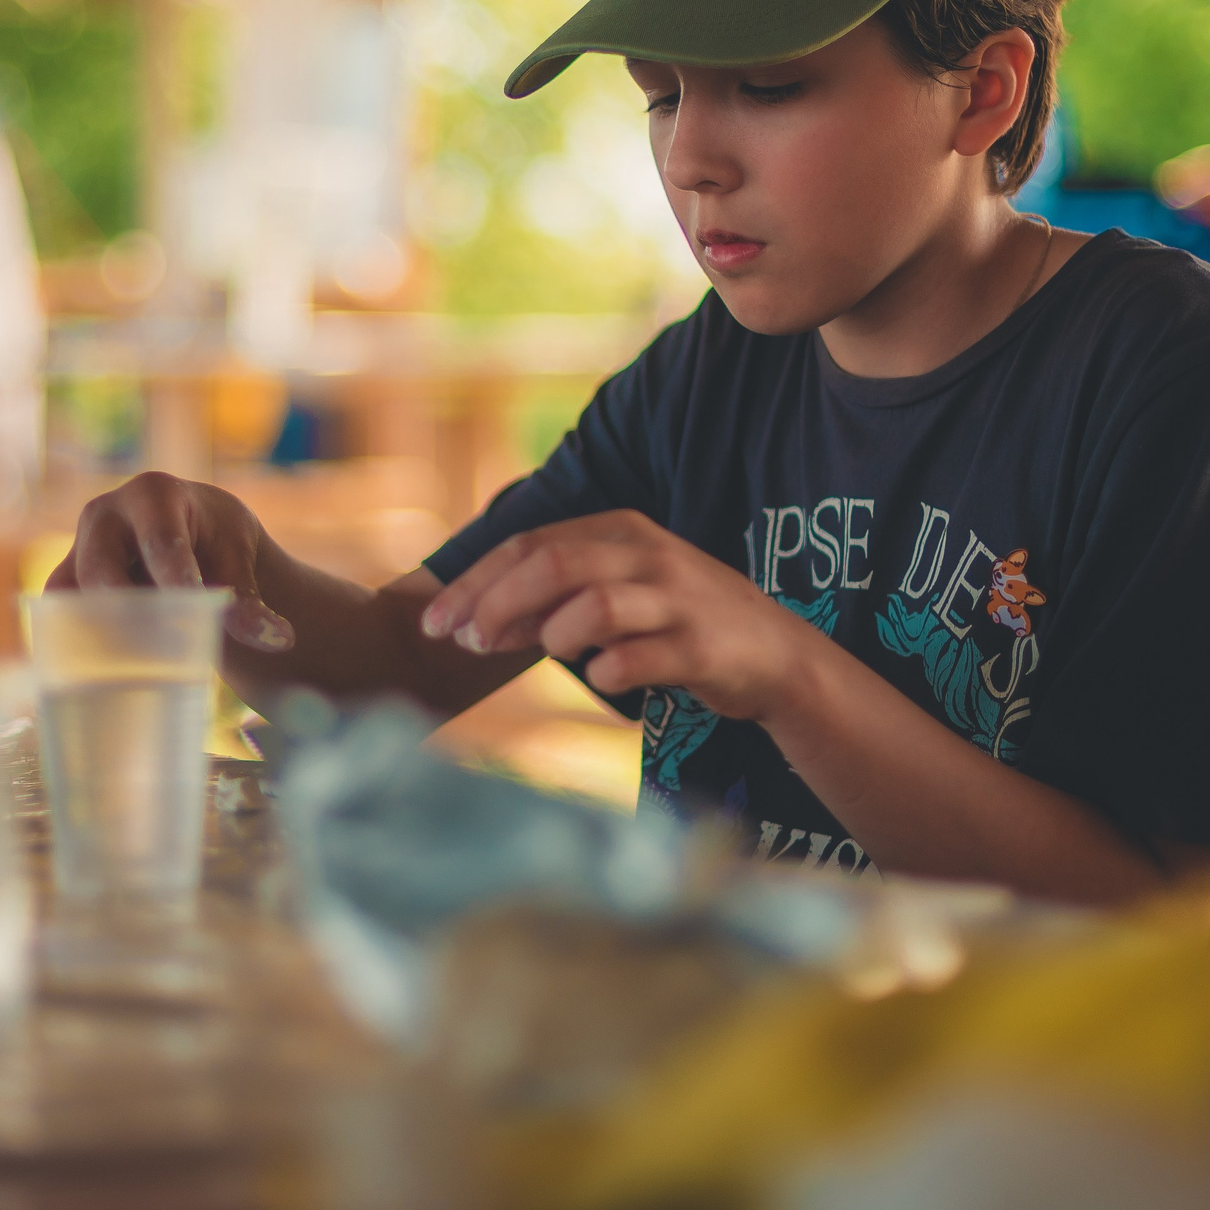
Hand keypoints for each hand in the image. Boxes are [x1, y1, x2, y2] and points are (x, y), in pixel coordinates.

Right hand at [43, 471, 294, 650]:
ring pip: (67, 595)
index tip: (194, 615)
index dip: (175, 580)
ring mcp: (78, 548)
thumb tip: (278, 640)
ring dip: (90, 633)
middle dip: (125, 612)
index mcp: (154, 494)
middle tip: (157, 652)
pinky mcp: (66, 583)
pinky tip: (98, 678)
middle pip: (101, 568)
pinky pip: (56, 616)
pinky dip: (71, 644)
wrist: (195, 539)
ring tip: (125, 671)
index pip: (161, 541)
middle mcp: (105, 514)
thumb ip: (250, 601)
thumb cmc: (219, 543)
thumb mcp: (240, 560)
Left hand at [418, 510, 828, 719]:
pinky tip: (604, 677)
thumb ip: (552, 601)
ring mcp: (678, 600)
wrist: (775, 655)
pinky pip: (639, 657)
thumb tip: (477, 622)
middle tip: (468, 644)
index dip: (475, 583)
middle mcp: (647, 555)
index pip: (530, 544)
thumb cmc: (678, 623)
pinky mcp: (702, 648)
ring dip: (557, 634)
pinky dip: (609, 670)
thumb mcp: (616, 594)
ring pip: (596, 604)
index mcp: (620, 531)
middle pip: (554, 566)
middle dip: (497, 605)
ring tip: (556, 653)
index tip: (435, 623)